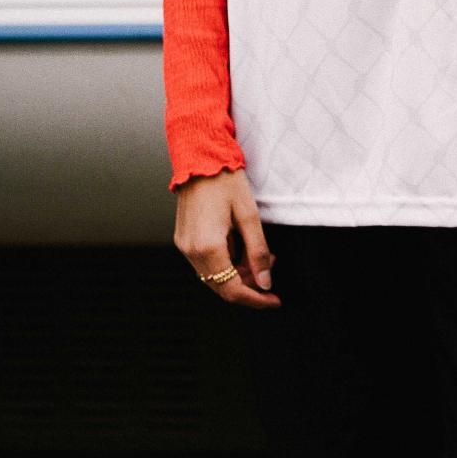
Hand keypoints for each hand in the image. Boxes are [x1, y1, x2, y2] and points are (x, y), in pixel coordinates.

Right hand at [174, 168, 279, 310]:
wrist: (200, 158)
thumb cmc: (225, 181)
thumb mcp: (249, 215)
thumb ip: (258, 251)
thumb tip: (266, 282)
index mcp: (208, 246)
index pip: (232, 289)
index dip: (255, 299)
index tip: (273, 299)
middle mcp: (191, 251)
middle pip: (221, 287)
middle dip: (248, 285)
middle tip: (270, 270)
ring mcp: (184, 245)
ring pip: (213, 276)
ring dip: (237, 273)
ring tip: (260, 256)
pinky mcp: (183, 239)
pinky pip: (205, 263)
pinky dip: (225, 263)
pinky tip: (240, 248)